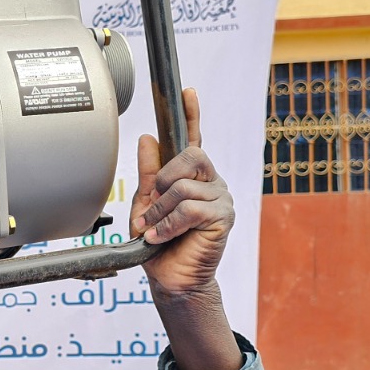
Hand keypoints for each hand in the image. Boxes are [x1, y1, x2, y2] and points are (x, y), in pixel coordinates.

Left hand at [131, 89, 232, 299]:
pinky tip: (161, 237)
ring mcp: (220, 199)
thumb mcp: (146, 203)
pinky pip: (190, 209)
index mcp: (193, 176)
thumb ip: (149, 173)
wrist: (170, 278)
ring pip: (184, 187)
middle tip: (152, 207)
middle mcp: (211, 182)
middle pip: (190, 157)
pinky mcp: (222, 218)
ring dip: (160, 211)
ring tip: (154, 230)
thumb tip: (147, 139)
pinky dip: (168, 224)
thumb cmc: (159, 242)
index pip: (194, 139)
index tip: (185, 91)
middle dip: (163, 180)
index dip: (191, 114)